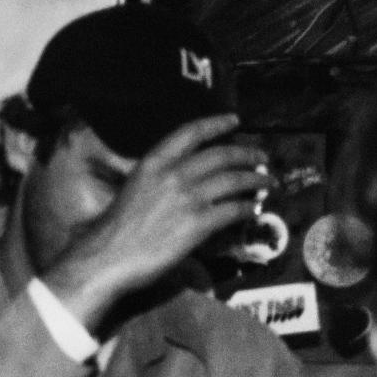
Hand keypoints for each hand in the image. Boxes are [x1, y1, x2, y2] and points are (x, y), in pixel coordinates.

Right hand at [43, 114, 269, 330]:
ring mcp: (188, 198)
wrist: (108, 256)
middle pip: (221, 155)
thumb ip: (160, 178)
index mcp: (153, 161)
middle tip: (261, 157)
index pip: (191, 132)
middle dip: (247, 154)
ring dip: (255, 179)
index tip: (235, 120)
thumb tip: (189, 177)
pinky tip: (252, 208)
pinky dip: (247, 207)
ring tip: (267, 182)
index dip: (217, 123)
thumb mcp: (135, 188)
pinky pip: (233, 210)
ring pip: (234, 180)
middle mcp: (173, 174)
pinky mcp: (199, 224)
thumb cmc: (115, 227)